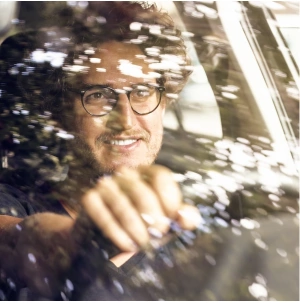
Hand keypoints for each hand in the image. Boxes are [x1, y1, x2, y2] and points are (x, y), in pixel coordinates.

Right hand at [80, 165, 200, 251]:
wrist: (109, 232)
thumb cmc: (144, 224)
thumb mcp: (167, 219)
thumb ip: (183, 217)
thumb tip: (185, 218)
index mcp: (146, 173)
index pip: (160, 176)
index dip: (170, 198)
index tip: (174, 220)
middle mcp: (126, 174)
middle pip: (142, 191)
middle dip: (153, 217)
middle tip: (158, 235)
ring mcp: (107, 184)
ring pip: (123, 205)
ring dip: (135, 228)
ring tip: (143, 244)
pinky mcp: (90, 198)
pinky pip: (103, 215)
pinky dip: (116, 233)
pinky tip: (126, 246)